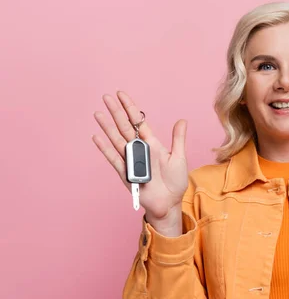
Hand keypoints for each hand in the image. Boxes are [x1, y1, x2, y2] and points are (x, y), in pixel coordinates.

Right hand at [92, 91, 188, 231]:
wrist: (169, 203)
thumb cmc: (175, 182)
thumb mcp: (179, 157)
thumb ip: (178, 139)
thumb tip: (182, 120)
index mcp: (152, 144)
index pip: (138, 122)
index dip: (130, 108)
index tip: (121, 94)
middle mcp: (139, 149)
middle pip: (125, 127)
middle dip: (116, 112)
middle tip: (106, 97)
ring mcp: (131, 160)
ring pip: (117, 140)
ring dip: (107, 127)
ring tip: (98, 113)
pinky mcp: (126, 173)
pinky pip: (114, 159)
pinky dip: (105, 148)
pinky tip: (97, 137)